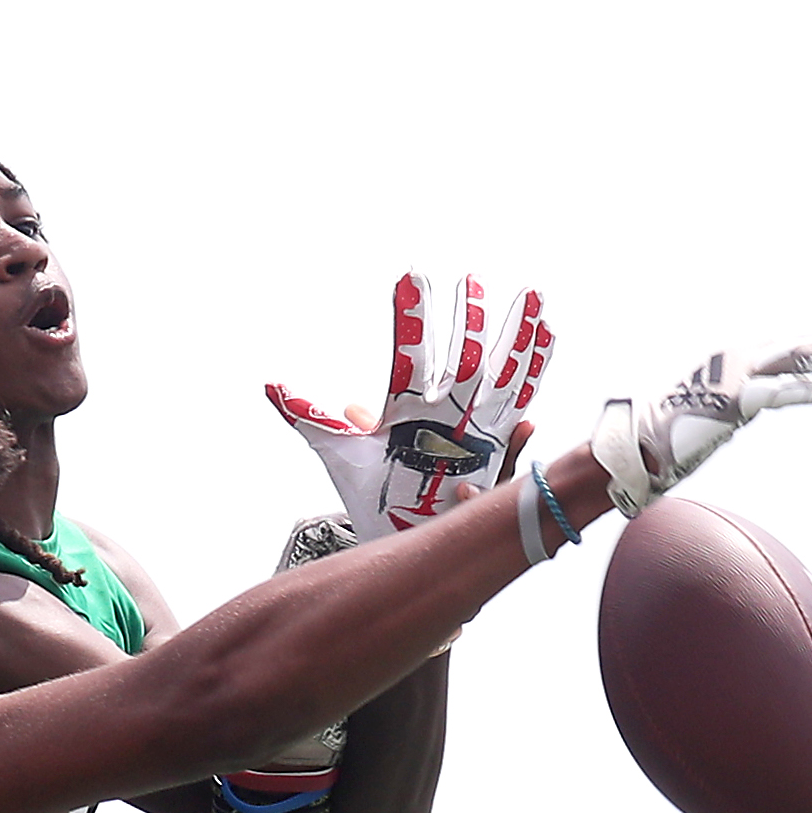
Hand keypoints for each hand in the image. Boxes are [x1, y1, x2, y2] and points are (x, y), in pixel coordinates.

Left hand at [267, 273, 552, 539]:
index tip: (409, 277)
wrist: (395, 535)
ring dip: (519, 346)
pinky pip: (511, 448)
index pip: (410, 351)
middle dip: (471, 321)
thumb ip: (311, 419)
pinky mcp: (491, 466)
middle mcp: (446, 410)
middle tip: (475, 282)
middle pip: (463, 357)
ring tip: (537, 309)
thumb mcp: (340, 454)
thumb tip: (273, 387)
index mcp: (408, 403)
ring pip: (502, 382)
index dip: (411, 317)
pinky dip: (519, 440)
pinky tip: (528, 421)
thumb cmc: (372, 495)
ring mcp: (473, 433)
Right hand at [590, 322, 811, 517]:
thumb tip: (811, 389)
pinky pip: (772, 394)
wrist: (628, 449)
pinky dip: (805, 390)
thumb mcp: (729, 405)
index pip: (810, 336)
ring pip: (801, 356)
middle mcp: (743, 354)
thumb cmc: (672, 432)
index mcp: (747, 353)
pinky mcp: (723, 402)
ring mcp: (733, 375)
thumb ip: (767, 392)